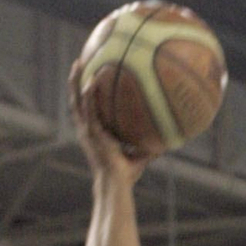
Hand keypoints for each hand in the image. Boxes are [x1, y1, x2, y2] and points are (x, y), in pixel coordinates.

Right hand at [68, 58, 146, 184]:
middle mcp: (87, 129)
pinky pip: (89, 109)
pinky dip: (89, 94)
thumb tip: (169, 137)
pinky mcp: (91, 133)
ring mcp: (86, 131)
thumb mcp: (141, 154)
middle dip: (76, 81)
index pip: (87, 108)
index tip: (89, 75)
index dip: (86, 93)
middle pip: (77, 100)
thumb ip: (150, 143)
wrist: (116, 184)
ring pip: (77, 100)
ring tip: (79, 63)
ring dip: (76, 81)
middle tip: (80, 61)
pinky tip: (93, 80)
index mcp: (94, 132)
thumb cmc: (127, 174)